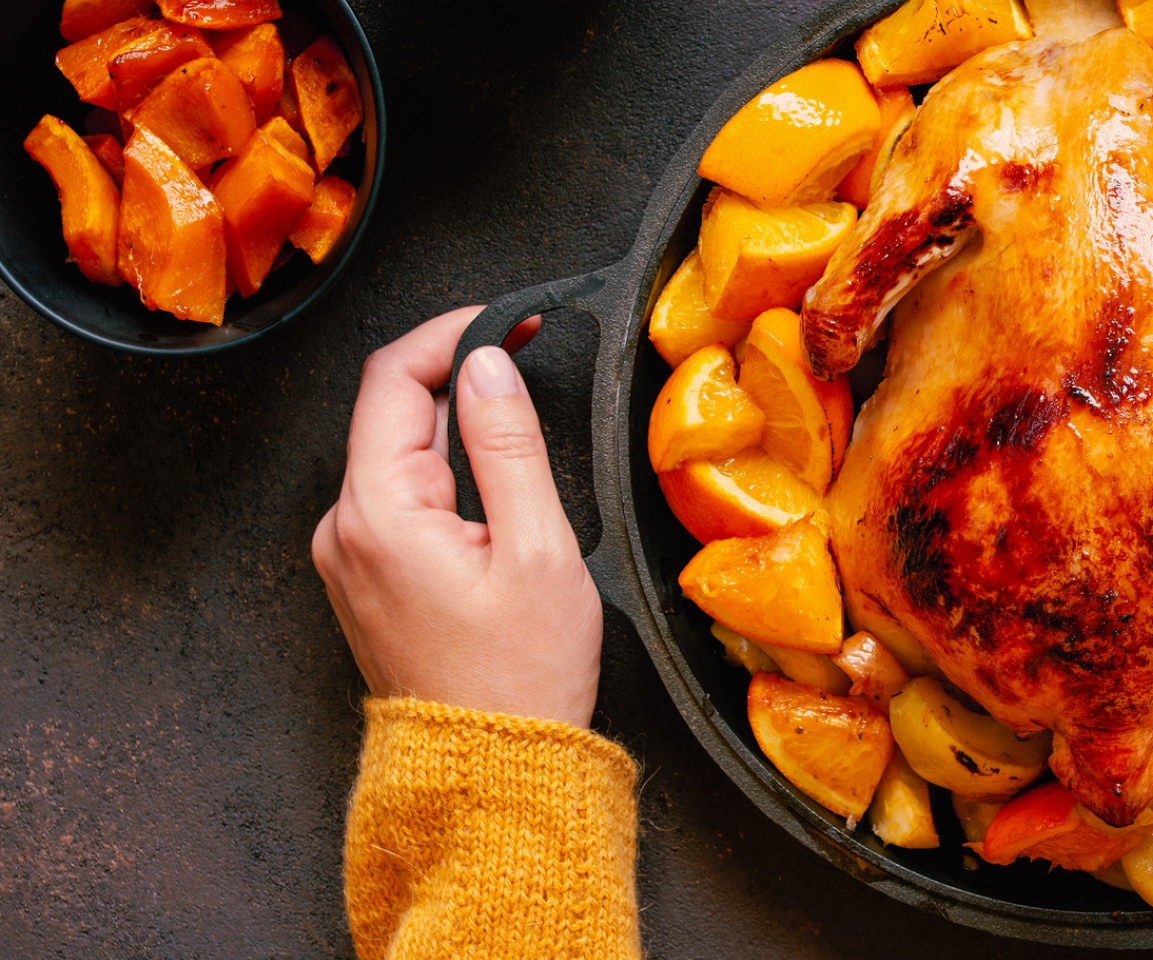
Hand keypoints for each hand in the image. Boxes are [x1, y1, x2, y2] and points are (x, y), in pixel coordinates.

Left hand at [312, 307, 602, 726]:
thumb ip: (506, 444)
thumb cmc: (518, 678)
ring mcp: (350, 554)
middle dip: (461, 375)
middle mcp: (345, 528)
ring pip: (398, 452)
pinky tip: (493, 486)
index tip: (511, 320)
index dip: (455, 332)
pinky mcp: (367, 575)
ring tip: (520, 427)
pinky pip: (399, 496)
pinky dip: (444, 471)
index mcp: (377, 513)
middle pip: (393, 411)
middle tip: (531, 353)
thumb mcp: (536, 549)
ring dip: (455, 425)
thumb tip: (488, 364)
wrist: (489, 770)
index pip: (394, 377)